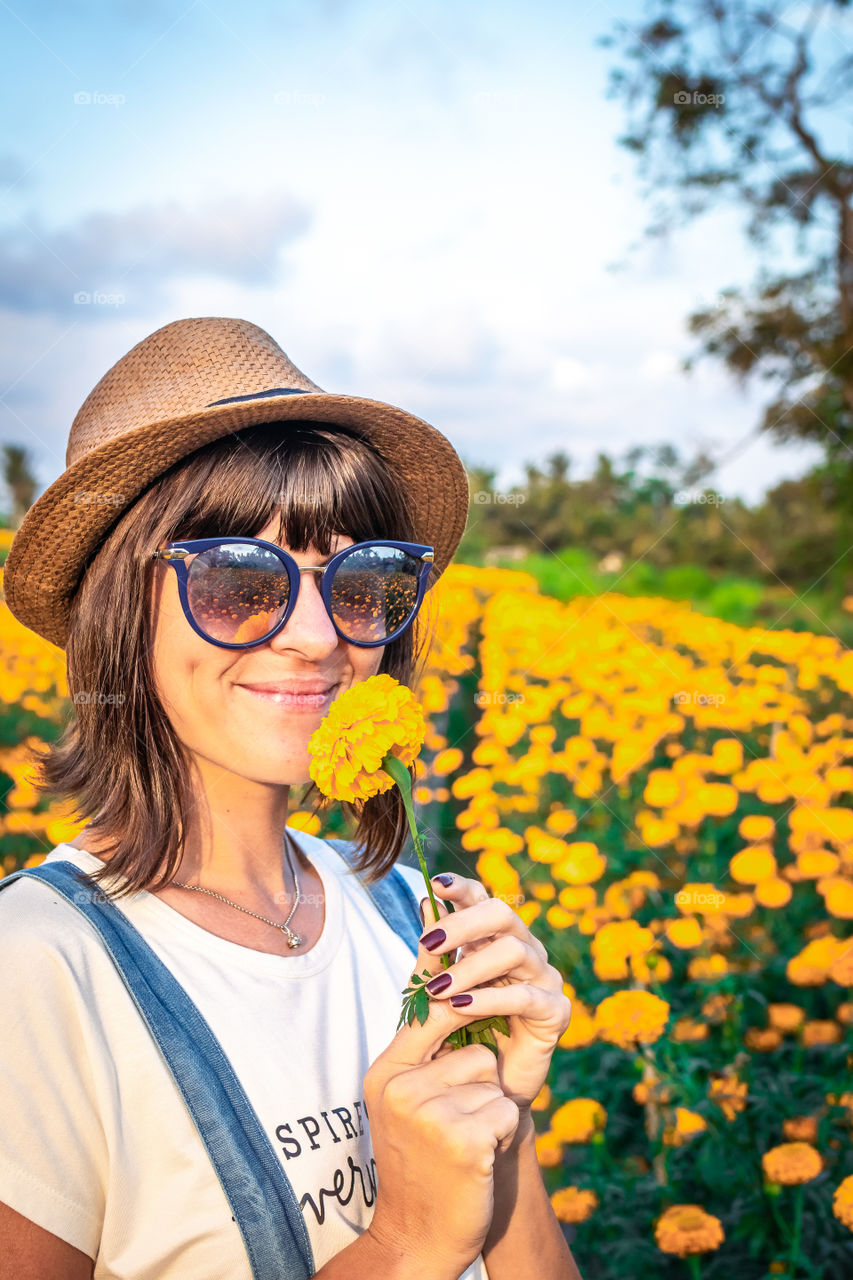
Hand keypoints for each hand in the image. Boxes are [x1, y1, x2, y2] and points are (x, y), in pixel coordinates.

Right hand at [364, 988, 520, 1277]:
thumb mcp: (405, 1102)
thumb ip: (421, 1052)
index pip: (427, 1012)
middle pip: (476, 1052)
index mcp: (386, 1073)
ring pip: (494, 1082)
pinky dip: (501, 1135)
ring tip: (464, 1144)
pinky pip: (506, 1111)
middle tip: (457, 1125)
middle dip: (481, 1085)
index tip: (477, 982)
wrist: (417, 1238)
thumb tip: (442, 985)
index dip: (460, 1001)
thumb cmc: (420, 1164)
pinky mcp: (463, 1141)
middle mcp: (401, 1088)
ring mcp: (429, 1115)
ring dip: (491, 1112)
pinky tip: (476, 1161)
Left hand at [415, 873, 571, 1111]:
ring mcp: (544, 978)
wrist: (484, 1090)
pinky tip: (461, 1007)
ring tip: (437, 990)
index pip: (484, 900)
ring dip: (470, 968)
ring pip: (514, 951)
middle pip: (503, 914)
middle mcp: (524, 950)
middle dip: (464, 924)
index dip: (463, 889)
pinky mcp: (555, 1011)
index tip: (438, 884)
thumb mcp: (438, 990)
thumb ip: (434, 952)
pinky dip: (490, 999)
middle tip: (429, 943)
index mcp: (495, 939)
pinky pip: (525, 996)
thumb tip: (426, 900)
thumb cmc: (459, 1034)